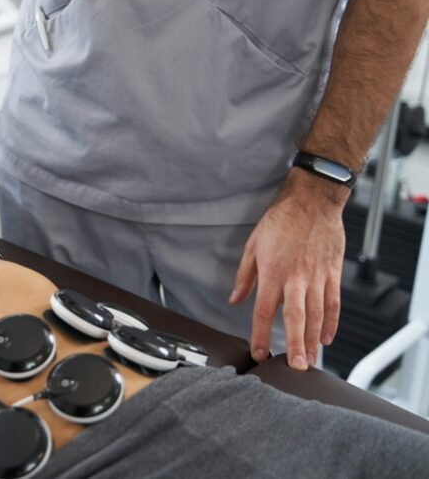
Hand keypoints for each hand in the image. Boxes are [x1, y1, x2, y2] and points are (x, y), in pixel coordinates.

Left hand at [229, 170, 346, 369]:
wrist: (312, 201)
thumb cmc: (280, 221)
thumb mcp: (253, 245)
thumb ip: (244, 276)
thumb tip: (235, 299)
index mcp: (272, 272)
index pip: (263, 310)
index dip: (259, 334)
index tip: (258, 352)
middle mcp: (295, 278)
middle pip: (295, 318)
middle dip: (294, 344)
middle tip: (296, 367)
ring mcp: (317, 277)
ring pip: (316, 314)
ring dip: (313, 339)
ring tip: (310, 359)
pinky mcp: (333, 273)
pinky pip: (334, 303)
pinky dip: (332, 322)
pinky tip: (326, 337)